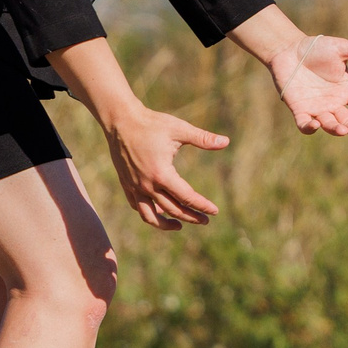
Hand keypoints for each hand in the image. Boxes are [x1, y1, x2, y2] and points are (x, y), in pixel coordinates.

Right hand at [100, 104, 228, 231]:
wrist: (121, 121)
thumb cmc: (152, 124)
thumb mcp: (179, 129)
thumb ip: (203, 138)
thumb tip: (226, 141)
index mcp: (162, 174)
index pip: (187, 197)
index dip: (202, 205)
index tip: (214, 211)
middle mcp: (147, 185)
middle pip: (172, 209)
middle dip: (190, 216)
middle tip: (205, 220)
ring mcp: (135, 187)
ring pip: (150, 216)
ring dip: (165, 224)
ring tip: (179, 226)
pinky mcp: (126, 184)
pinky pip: (138, 206)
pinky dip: (149, 213)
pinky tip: (159, 211)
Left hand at [269, 35, 347, 136]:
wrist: (288, 49)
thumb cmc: (316, 48)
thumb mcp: (342, 49)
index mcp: (347, 91)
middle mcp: (334, 103)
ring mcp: (316, 108)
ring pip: (329, 125)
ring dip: (336, 129)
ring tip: (342, 130)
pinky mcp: (299, 109)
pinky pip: (305, 124)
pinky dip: (310, 127)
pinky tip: (315, 125)